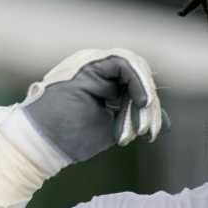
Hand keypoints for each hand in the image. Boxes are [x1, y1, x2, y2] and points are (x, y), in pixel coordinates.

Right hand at [0, 48, 169, 165]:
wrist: (42, 143)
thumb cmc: (71, 138)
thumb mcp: (113, 129)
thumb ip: (135, 119)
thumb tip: (164, 122)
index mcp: (103, 83)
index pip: (136, 82)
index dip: (148, 103)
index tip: (152, 130)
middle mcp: (98, 71)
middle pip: (138, 72)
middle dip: (150, 100)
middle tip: (151, 127)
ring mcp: (92, 65)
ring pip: (133, 65)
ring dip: (145, 92)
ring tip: (146, 117)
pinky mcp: (89, 65)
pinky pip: (123, 64)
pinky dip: (138, 82)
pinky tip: (142, 102)